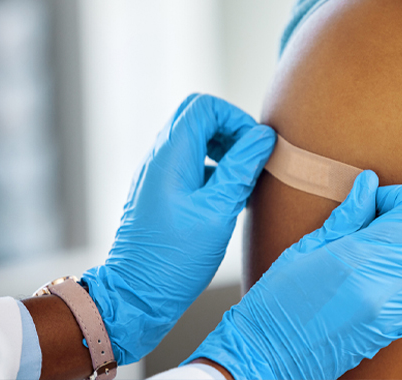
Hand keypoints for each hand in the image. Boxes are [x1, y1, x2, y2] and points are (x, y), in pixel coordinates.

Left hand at [81, 94, 276, 363]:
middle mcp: (159, 158)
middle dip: (230, 131)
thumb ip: (242, 168)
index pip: (205, 107)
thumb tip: (264, 137)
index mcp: (171, 155)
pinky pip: (188, 163)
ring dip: (222, 150)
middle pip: (198, 117)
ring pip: (193, 139)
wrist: (137, 294)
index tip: (254, 147)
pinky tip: (227, 198)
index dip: (236, 119)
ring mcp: (156, 174)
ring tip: (242, 179)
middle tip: (250, 159)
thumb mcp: (219, 210)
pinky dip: (211, 168)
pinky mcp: (159, 192)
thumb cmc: (176, 258)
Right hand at [184, 170, 401, 378]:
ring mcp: (393, 312)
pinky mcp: (393, 330)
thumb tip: (369, 184)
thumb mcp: (306, 247)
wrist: (269, 356)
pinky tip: (391, 272)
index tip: (378, 197)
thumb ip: (347, 215)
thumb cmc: (277, 300)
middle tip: (387, 215)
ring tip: (391, 242)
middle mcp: (385, 287)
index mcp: (359, 259)